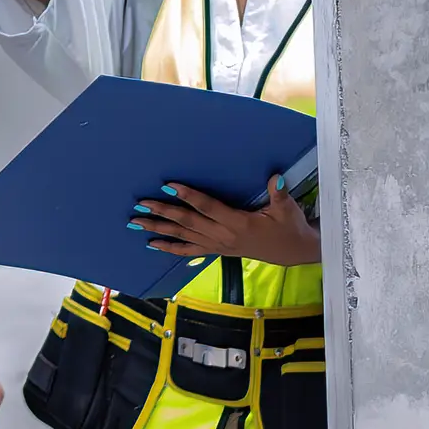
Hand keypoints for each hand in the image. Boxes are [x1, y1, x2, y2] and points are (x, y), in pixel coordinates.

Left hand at [131, 177, 320, 265]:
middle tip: (141, 203)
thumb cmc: (288, 227)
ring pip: (183, 236)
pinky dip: (170, 248)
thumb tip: (276, 177)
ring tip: (136, 223)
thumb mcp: (286, 209)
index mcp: (237, 223)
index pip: (207, 207)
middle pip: (188, 222)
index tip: (168, 185)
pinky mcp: (217, 250)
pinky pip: (189, 250)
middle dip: (163, 211)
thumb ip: (278, 193)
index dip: (188, 195)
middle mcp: (223, 236)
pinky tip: (152, 244)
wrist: (293, 251)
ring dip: (158, 229)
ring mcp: (218, 245)